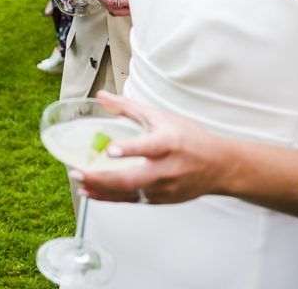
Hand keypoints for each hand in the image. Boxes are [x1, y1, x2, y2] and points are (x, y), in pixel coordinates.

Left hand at [70, 91, 228, 205]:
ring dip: (102, 190)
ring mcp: (165, 188)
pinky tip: (93, 192)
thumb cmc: (190, 139)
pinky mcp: (162, 200)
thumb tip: (101, 97)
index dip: (129, 150)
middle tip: (78, 171)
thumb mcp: (161, 117)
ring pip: (129, 193)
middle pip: (133, 178)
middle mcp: (168, 169)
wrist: (219, 167)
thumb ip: (128, 107)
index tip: (109, 150)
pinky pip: (132, 200)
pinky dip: (110, 198)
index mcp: (169, 143)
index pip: (149, 147)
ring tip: (80, 183)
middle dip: (102, 178)